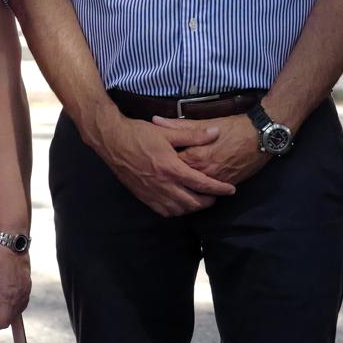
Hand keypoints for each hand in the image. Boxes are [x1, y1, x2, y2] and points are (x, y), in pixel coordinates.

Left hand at [0, 239, 30, 330]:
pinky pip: (22, 300)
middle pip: (9, 318)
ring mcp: (26, 289)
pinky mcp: (28, 283)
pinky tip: (4, 290)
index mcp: (7, 296)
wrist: (11, 237)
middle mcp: (20, 295)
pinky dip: (13, 300)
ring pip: (17, 310)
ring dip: (6, 308)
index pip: (1, 323)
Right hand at [93, 115, 235, 216]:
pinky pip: (163, 211)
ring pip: (178, 210)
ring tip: (199, 200)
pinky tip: (179, 205)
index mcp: (171, 168)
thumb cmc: (139, 133)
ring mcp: (152, 192)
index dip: (219, 188)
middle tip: (216, 196)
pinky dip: (175, 211)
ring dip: (192, 208)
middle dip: (208, 202)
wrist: (112, 140)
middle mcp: (163, 184)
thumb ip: (193, 135)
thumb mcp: (167, 131)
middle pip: (192, 202)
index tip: (230, 190)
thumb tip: (215, 133)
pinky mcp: (142, 196)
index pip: (202, 184)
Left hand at [156, 113, 270, 187]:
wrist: (260, 136)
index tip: (152, 161)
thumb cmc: (232, 127)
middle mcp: (204, 172)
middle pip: (180, 183)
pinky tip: (188, 196)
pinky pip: (208, 196)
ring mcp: (216, 181)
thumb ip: (178, 125)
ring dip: (182, 194)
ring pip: (194, 194)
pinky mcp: (227, 185)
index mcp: (195, 156)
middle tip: (158, 178)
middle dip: (169, 182)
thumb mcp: (203, 122)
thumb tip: (156, 120)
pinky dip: (197, 197)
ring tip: (171, 190)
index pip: (171, 165)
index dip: (160, 163)